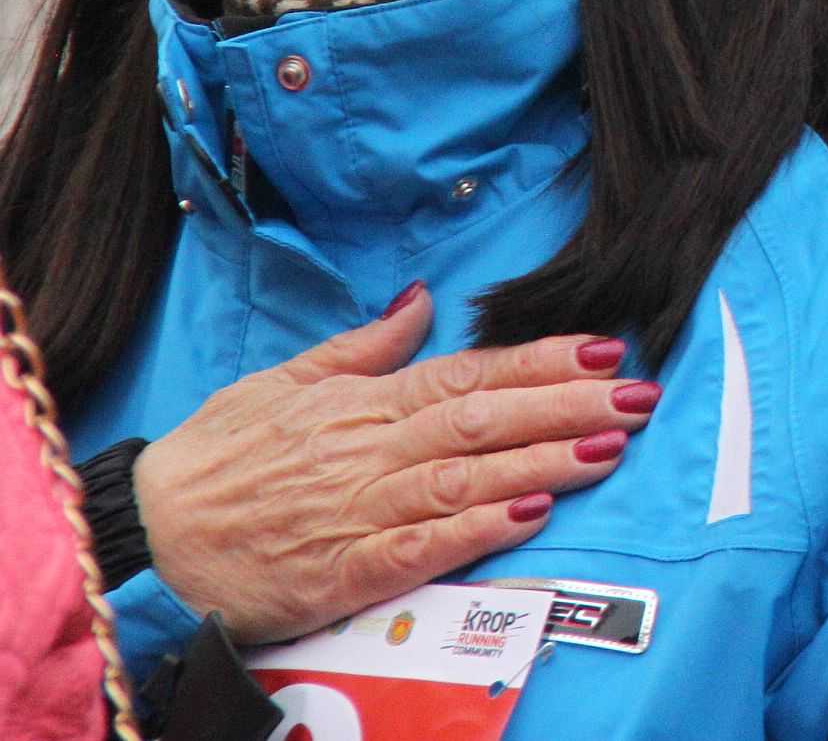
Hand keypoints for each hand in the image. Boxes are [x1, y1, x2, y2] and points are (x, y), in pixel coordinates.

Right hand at [130, 285, 660, 642]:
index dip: (540, 361)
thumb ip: (364, 345)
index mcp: (362, 403)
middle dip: (567, 405)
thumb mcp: (284, 381)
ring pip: (465, 479)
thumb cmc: (215, 457)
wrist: (146, 533)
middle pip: (483, 420)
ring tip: (609, 447)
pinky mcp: (342, 572)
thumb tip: (423, 296)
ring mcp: (358, 510)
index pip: (468, 374)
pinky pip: (419, 548)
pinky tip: (530, 514)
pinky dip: (476, 531)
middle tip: (640, 396)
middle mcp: (369, 451)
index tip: (605, 350)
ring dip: (543, 461)